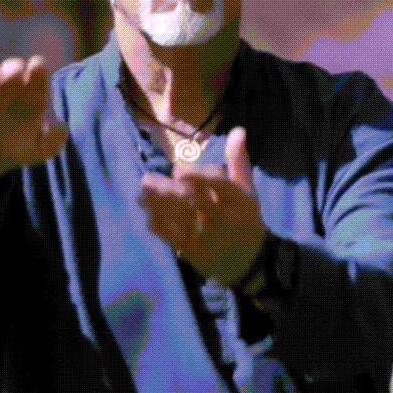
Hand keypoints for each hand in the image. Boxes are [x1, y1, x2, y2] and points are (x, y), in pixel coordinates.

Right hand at [0, 55, 69, 210]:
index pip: (39, 70)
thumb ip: (55, 138)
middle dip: (13, 68)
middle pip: (14, 66)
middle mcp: (14, 87)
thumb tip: (61, 126)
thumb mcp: (44, 149)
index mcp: (36, 93)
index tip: (37, 69)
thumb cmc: (24, 149)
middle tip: (12, 79)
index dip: (38, 67)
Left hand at [138, 126, 264, 282]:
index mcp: (239, 199)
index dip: (200, 176)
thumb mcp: (247, 191)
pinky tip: (148, 213)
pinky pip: (174, 238)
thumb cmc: (245, 219)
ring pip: (181, 220)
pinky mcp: (196, 252)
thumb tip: (238, 130)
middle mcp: (226, 218)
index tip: (179, 170)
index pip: (220, 185)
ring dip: (158, 206)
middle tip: (147, 179)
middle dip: (169, 191)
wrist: (250, 262)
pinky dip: (159, 224)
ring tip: (141, 193)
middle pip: (196, 203)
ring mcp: (210, 237)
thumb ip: (238, 161)